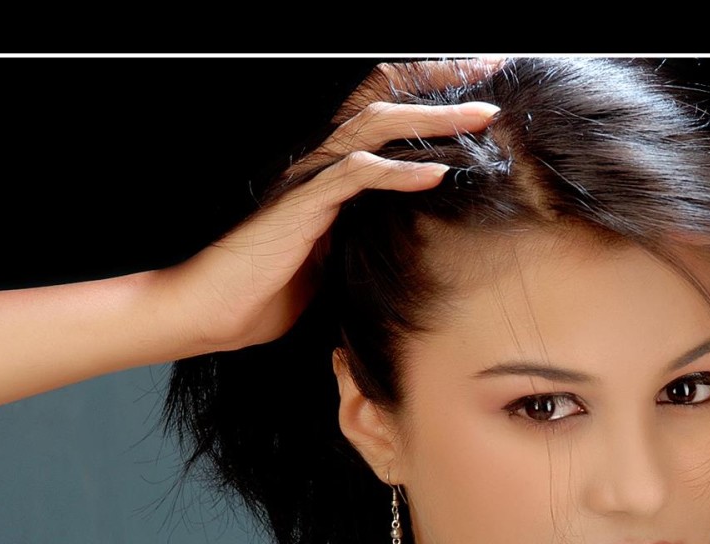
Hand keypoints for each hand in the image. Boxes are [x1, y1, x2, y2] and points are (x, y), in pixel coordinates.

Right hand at [160, 60, 502, 353]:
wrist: (216, 310)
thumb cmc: (270, 289)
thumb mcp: (338, 257)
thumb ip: (368, 232)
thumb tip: (414, 234)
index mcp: (330, 168)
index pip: (385, 112)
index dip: (431, 93)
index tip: (480, 89)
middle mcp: (320, 160)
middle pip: (387, 100)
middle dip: (442, 83)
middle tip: (493, 67)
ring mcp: (310, 178)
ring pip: (377, 126)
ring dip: (433, 119)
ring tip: (481, 118)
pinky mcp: (304, 206)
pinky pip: (357, 176)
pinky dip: (399, 173)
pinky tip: (436, 174)